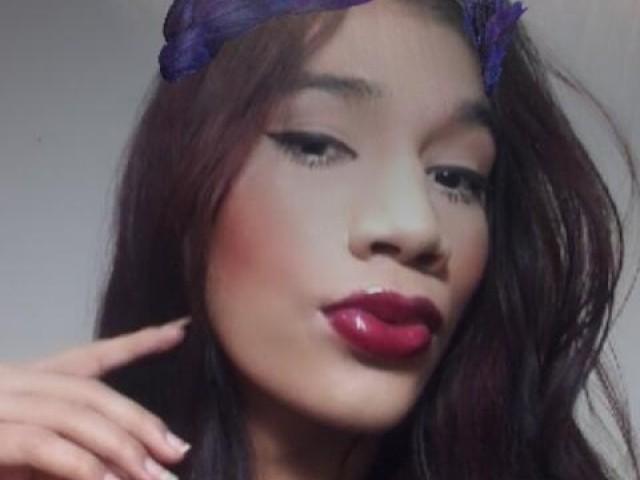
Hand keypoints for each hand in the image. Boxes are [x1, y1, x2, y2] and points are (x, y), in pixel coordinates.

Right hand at [0, 318, 190, 479]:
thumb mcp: (31, 458)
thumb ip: (76, 448)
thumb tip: (128, 463)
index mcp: (27, 381)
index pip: (91, 356)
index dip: (138, 343)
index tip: (179, 329)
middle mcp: (14, 382)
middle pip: (92, 392)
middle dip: (140, 422)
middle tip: (178, 450)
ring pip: (76, 415)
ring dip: (121, 448)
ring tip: (154, 476)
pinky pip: (43, 445)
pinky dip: (83, 466)